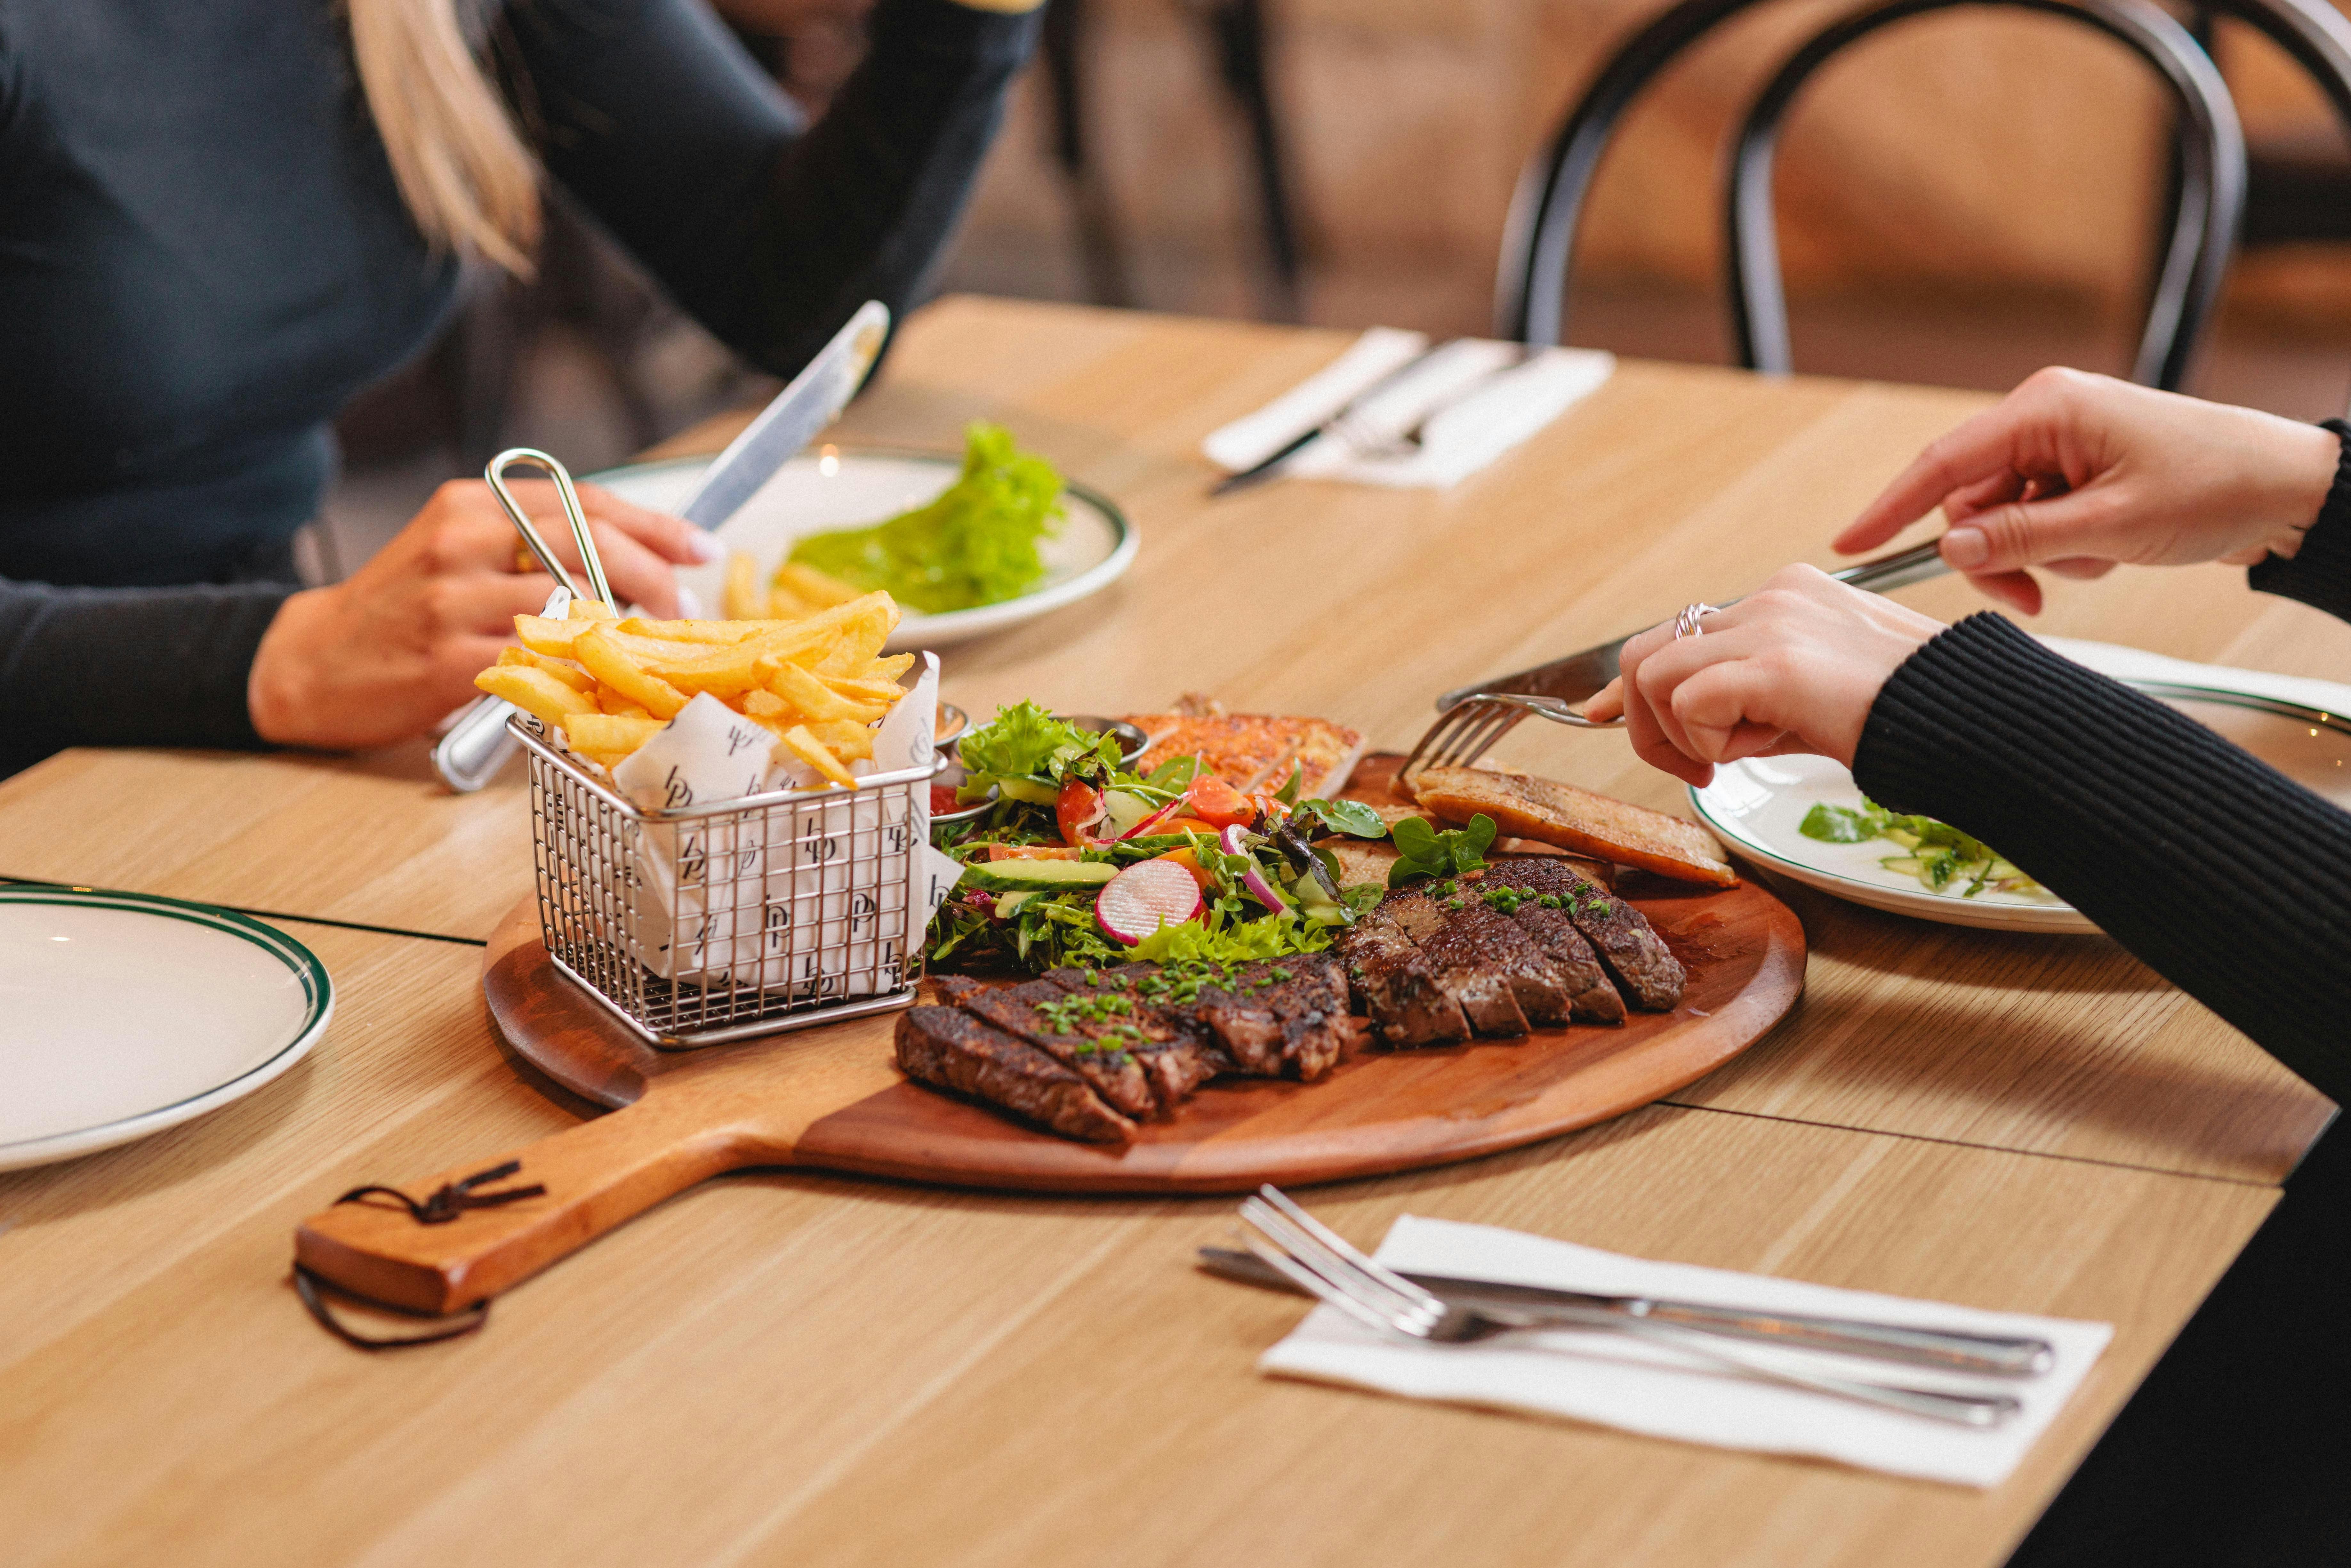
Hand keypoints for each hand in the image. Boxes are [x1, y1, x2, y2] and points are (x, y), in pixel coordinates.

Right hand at [248, 479, 720, 749]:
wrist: (313, 662)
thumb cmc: (403, 608)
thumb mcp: (460, 550)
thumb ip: (532, 543)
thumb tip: (634, 556)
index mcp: (470, 504)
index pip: (584, 502)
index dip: (654, 526)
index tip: (700, 548)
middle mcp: (461, 541)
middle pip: (590, 544)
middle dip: (653, 575)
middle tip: (683, 606)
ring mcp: (453, 600)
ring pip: (571, 603)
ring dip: (623, 626)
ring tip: (643, 643)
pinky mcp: (448, 659)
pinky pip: (538, 659)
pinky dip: (578, 667)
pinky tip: (595, 675)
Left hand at [1584, 566, 1944, 786]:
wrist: (1970, 721)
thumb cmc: (1902, 716)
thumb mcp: (1808, 699)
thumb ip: (1746, 698)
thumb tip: (1682, 722)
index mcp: (1783, 597)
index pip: (1677, 631)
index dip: (1626, 684)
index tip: (1598, 714)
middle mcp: (1771, 598)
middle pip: (1646, 651)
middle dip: (1642, 719)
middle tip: (1691, 765)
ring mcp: (1773, 626)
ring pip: (1654, 674)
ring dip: (1676, 735)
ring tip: (1737, 754)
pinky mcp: (1777, 665)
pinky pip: (1690, 702)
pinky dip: (1706, 741)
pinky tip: (1759, 747)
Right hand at [1836, 367, 2340, 613]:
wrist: (2289, 488)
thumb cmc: (2217, 485)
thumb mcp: (2111, 524)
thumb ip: (2021, 537)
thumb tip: (1949, 547)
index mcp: (2046, 408)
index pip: (1944, 463)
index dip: (1891, 507)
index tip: (1849, 543)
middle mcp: (2045, 416)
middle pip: (1970, 498)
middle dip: (1992, 553)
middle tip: (2033, 596)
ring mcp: (2061, 442)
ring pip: (2000, 517)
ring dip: (2036, 554)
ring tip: (2094, 560)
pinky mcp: (2077, 468)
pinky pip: (2034, 518)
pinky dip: (2061, 547)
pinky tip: (2107, 547)